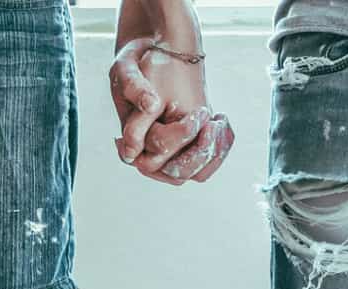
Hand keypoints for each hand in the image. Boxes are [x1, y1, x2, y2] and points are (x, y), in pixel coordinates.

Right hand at [108, 38, 233, 184]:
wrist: (154, 55)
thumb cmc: (136, 63)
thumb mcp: (127, 67)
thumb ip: (133, 87)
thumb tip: (150, 106)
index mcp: (131, 138)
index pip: (158, 149)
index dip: (180, 135)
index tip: (199, 112)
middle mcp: (149, 153)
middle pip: (177, 172)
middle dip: (200, 150)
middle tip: (212, 122)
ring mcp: (170, 154)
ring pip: (195, 174)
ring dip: (213, 152)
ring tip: (218, 121)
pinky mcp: (187, 149)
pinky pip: (206, 166)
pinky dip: (220, 148)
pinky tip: (221, 121)